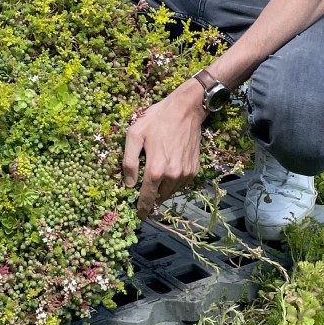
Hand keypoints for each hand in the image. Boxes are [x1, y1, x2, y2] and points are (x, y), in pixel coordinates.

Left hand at [122, 79, 204, 218]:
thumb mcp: (135, 134)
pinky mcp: (194, 169)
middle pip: (160, 197)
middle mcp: (172, 175)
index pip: (147, 198)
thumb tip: (129, 184)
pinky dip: (174, 181)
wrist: (186, 109)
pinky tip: (169, 168)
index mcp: (156, 169)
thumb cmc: (157, 119)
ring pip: (171, 191)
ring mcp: (185, 173)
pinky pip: (181, 183)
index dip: (141, 209)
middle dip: (152, 197)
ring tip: (157, 175)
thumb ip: (129, 162)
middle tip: (145, 189)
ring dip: (163, 189)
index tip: (138, 215)